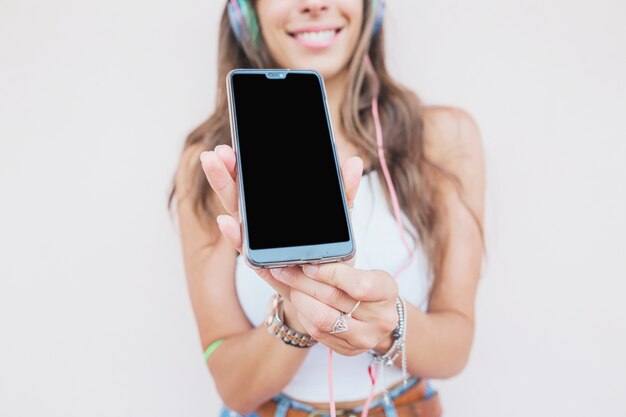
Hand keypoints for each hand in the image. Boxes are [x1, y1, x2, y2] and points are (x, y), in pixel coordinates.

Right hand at [199, 144, 363, 302]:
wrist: (330, 288)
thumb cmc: (329, 249)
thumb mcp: (339, 217)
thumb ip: (344, 192)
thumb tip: (355, 163)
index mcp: (275, 207)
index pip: (254, 180)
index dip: (240, 163)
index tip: (230, 146)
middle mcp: (262, 222)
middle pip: (239, 193)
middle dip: (225, 172)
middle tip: (216, 153)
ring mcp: (260, 243)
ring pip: (237, 216)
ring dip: (224, 191)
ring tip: (215, 169)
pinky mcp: (264, 265)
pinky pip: (247, 250)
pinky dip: (235, 236)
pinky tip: (226, 222)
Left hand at [269, 262, 398, 356]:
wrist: (377, 317)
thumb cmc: (366, 289)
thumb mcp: (360, 272)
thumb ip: (333, 266)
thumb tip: (296, 256)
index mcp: (387, 290)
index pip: (357, 285)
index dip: (329, 274)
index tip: (307, 265)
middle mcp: (381, 317)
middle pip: (334, 299)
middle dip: (303, 282)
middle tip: (283, 270)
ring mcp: (366, 337)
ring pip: (323, 319)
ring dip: (301, 300)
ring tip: (292, 288)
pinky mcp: (350, 350)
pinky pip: (319, 333)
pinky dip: (305, 316)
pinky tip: (301, 304)